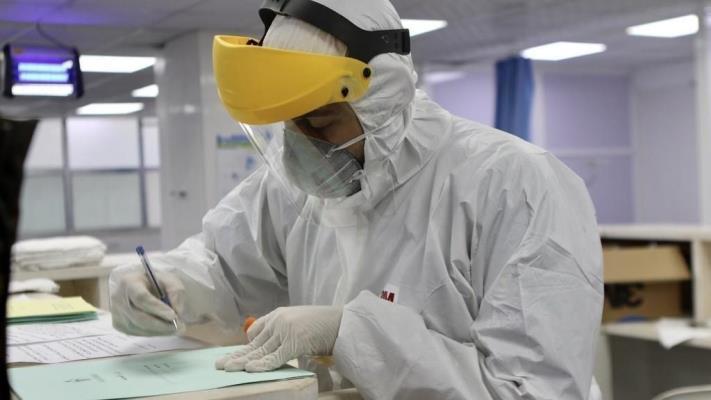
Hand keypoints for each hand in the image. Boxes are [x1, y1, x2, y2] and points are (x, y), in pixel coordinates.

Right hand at [109, 269, 184, 335]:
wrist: (139, 285)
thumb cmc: (154, 282)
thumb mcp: (168, 279)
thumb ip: (176, 292)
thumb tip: (177, 311)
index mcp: (129, 282)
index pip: (141, 297)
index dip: (157, 308)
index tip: (173, 316)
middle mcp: (118, 298)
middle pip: (138, 316)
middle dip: (161, 324)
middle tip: (179, 327)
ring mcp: (116, 313)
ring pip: (138, 327)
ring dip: (159, 331)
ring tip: (176, 328)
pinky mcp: (118, 324)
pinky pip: (136, 332)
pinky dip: (153, 333)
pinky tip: (163, 328)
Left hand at [215, 306, 341, 371]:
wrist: (343, 322)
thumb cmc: (325, 325)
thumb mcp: (299, 323)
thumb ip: (285, 331)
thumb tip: (272, 348)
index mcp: (279, 314)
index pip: (256, 331)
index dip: (246, 346)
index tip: (236, 356)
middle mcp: (279, 320)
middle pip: (254, 343)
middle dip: (237, 355)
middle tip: (220, 364)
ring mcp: (286, 331)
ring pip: (260, 351)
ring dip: (243, 362)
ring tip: (227, 369)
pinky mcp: (295, 343)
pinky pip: (275, 358)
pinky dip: (262, 365)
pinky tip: (249, 369)